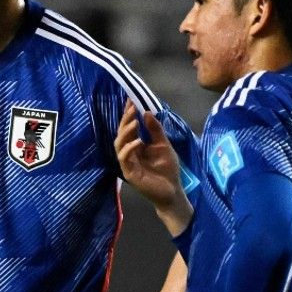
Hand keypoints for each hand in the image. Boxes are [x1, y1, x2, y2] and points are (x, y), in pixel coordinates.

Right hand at [114, 102, 190, 222]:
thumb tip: (147, 112)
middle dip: (125, 120)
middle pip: (121, 134)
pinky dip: (129, 148)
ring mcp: (128, 163)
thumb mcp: (164, 145)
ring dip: (126, 132)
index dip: (128, 115)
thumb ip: (155, 130)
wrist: (172, 191)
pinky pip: (124, 158)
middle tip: (131, 109)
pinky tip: (138, 141)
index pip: (129, 128)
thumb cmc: (168, 170)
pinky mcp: (129, 173)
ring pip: (119, 144)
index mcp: (137, 146)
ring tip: (135, 123)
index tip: (130, 101)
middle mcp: (130, 153)